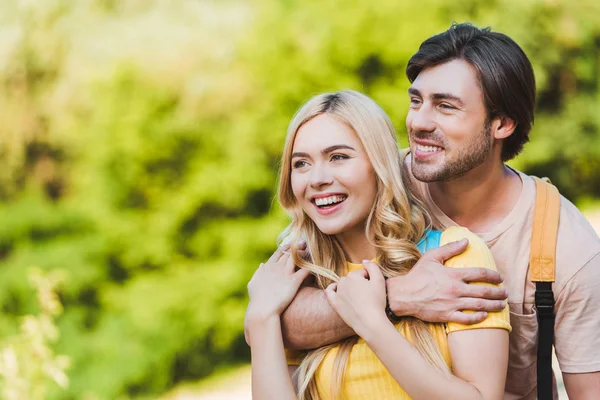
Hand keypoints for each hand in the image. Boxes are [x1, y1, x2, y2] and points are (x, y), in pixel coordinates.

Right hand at [246, 244, 310, 322]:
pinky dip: (311, 267)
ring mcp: (286, 273)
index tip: (292, 244)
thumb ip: (258, 272)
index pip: (279, 252)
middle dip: (297, 248)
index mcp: (268, 266)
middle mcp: (277, 267)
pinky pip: (305, 270)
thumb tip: (262, 265)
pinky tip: (316, 266)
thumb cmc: (257, 299)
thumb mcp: (253, 282)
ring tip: (310, 252)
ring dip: (304, 254)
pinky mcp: (294, 281)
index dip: (286, 247)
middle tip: (304, 245)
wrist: (263, 309)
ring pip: (297, 258)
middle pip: (289, 253)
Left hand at [325, 261, 389, 338]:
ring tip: (359, 297)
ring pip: (343, 285)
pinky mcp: (335, 303)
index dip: (370, 280)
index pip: (363, 273)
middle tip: (368, 294)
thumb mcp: (380, 281)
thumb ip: (373, 267)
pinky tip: (336, 289)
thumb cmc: (376, 301)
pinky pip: (329, 292)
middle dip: (359, 283)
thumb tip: (364, 261)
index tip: (374, 288)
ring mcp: (338, 293)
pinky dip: (332, 289)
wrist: (369, 322)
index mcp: (353, 276)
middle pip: (353, 279)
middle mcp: (343, 282)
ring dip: (350, 287)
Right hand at [387, 239, 507, 324]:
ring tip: (501, 305)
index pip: (480, 274)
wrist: (403, 295)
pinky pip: (467, 319)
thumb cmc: (417, 275)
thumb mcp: (431, 257)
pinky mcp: (447, 315)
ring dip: (493, 306)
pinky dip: (478, 318)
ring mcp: (452, 304)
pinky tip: (484, 316)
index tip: (500, 278)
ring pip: (479, 306)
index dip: (493, 276)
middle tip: (505, 293)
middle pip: (484, 291)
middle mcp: (455, 290)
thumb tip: (466, 240)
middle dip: (498, 293)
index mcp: (453, 274)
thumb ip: (450, 249)